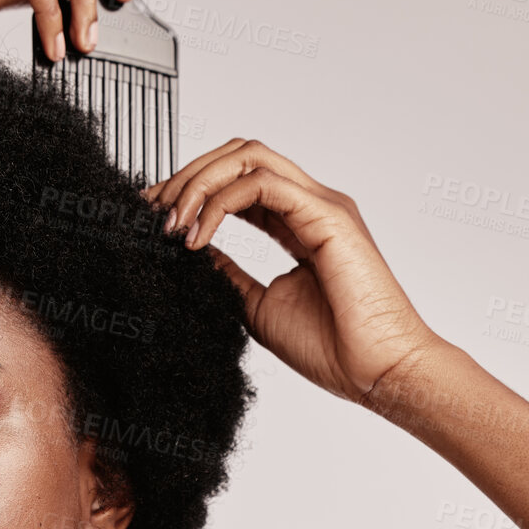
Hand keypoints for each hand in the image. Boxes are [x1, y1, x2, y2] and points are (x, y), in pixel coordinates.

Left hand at [144, 139, 445, 403]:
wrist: (377, 373)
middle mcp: (310, 204)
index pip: (237, 181)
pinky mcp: (328, 215)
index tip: (152, 215)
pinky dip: (220, 203)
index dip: (191, 190)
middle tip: (152, 211)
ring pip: (248, 157)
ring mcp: (321, 205)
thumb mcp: (258, 305)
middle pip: (239, 155)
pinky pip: (261, 185)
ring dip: (199, 182)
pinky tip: (197, 236)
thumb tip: (193, 251)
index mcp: (298, 222)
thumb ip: (229, 273)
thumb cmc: (333, 349)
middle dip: (188, 175)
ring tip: (171, 222)